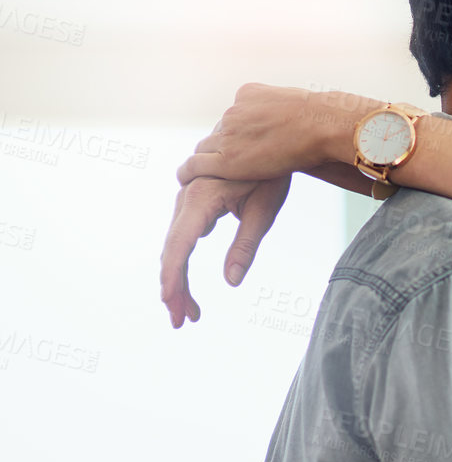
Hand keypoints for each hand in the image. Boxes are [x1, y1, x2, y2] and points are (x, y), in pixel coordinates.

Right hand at [160, 175, 291, 326]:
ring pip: (176, 247)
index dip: (173, 277)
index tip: (171, 304)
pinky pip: (182, 237)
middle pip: (173, 251)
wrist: (269, 140)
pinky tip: (188, 290)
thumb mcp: (263, 211)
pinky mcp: (193, 203)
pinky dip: (184, 264)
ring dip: (179, 280)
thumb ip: (245, 246)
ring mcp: (186, 200)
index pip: (180, 245)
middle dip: (176, 289)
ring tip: (191, 312)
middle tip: (184, 321)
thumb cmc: (270, 175)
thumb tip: (232, 282)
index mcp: (202, 199)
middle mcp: (187, 198)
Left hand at [175, 82, 369, 187]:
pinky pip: (196, 165)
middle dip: (221, 147)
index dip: (236, 134)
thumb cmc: (321, 119)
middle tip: (224, 163)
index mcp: (248, 94)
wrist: (320, 125)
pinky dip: (188, 172)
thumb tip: (292, 119)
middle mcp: (234, 111)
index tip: (241, 145)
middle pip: (219, 133)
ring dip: (204, 160)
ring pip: (205, 148)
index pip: (235, 116)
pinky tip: (184, 179)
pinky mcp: (226, 159)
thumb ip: (284, 109)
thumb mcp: (297, 103)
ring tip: (197, 174)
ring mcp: (228, 134)